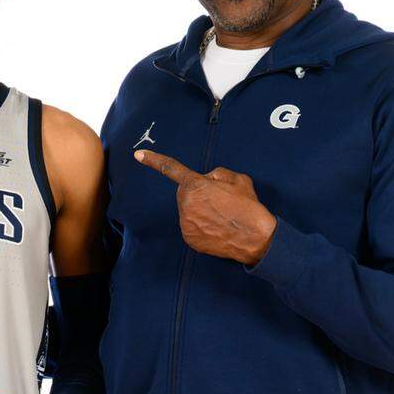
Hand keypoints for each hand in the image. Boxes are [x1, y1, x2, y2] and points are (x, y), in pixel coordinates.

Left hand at [135, 147, 276, 263]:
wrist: (255, 238)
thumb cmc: (248, 207)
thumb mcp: (237, 178)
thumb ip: (216, 174)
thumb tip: (207, 180)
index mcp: (196, 185)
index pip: (171, 169)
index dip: (154, 161)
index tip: (138, 155)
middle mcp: (186, 204)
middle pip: (185, 192)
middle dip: (197, 192)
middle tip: (219, 200)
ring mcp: (186, 223)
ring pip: (188, 210)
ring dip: (199, 209)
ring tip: (221, 215)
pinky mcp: (189, 238)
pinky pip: (191, 225)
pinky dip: (200, 225)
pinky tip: (217, 227)